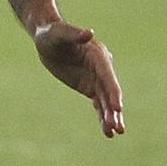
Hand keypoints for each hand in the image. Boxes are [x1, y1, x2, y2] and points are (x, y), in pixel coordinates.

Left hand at [33, 19, 124, 137]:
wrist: (47, 39)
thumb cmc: (52, 33)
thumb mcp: (59, 33)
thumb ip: (74, 34)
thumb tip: (89, 33)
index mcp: (98, 56)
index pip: (108, 76)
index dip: (113, 92)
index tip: (118, 107)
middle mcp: (102, 69)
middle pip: (109, 92)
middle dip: (114, 110)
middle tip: (118, 128)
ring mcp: (96, 79)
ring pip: (106, 100)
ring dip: (111, 116)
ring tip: (115, 133)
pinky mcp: (89, 86)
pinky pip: (99, 103)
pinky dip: (103, 115)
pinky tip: (107, 130)